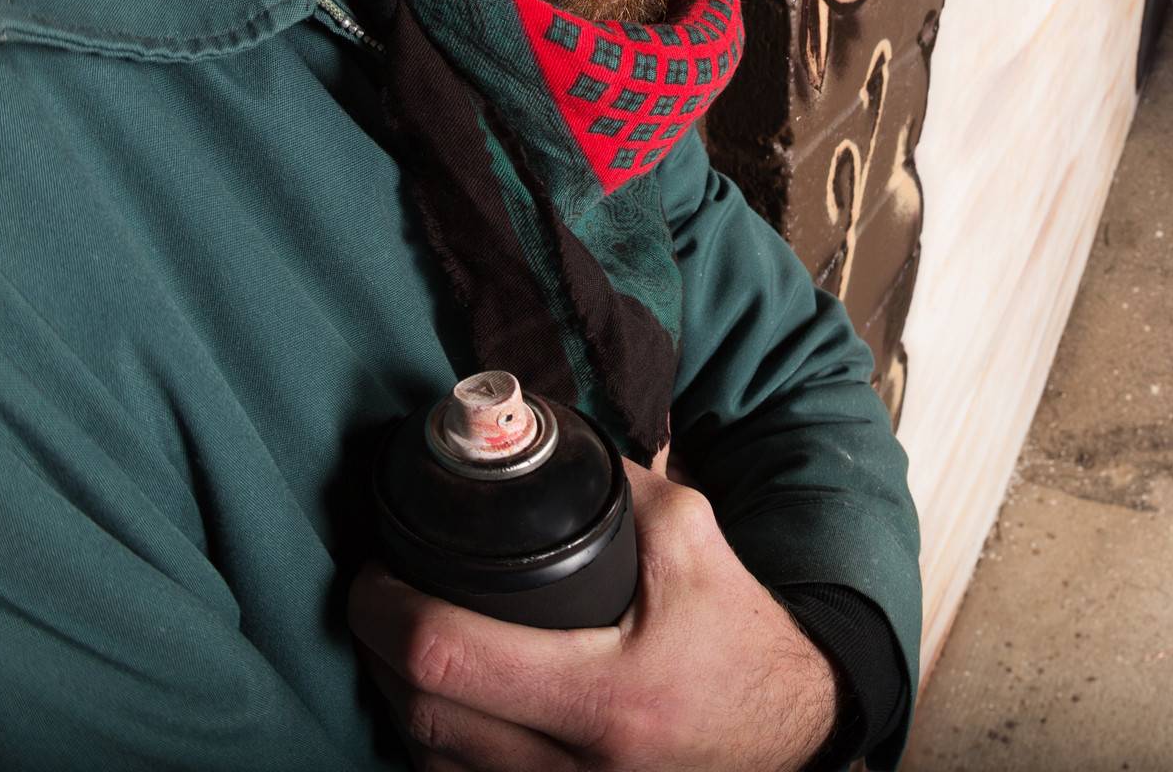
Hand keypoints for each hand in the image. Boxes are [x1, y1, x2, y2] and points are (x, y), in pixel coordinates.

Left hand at [348, 455, 840, 770]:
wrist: (798, 729)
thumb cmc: (740, 633)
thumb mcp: (692, 537)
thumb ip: (616, 482)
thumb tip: (539, 434)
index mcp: (608, 695)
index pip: (449, 661)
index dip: (387, 612)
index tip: (374, 572)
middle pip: (424, 722)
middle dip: (377, 654)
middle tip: (374, 598)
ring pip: (434, 771)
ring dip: (400, 706)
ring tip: (397, 643)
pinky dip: (438, 752)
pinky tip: (440, 704)